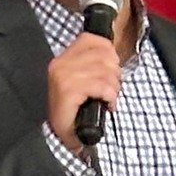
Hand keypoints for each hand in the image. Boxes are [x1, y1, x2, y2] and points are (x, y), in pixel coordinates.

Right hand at [48, 33, 119, 152]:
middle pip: (103, 55)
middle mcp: (61, 64)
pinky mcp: (68, 90)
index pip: (92, 40)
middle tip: (112, 89)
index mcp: (63, 58)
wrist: (62, 136)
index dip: (109, 53)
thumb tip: (114, 56)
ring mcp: (63, 76)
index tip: (112, 70)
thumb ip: (94, 66)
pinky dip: (110, 96)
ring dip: (114, 88)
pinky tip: (108, 105)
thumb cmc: (75, 111)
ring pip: (105, 72)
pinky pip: (101, 86)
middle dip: (115, 73)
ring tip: (109, 98)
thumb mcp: (83, 82)